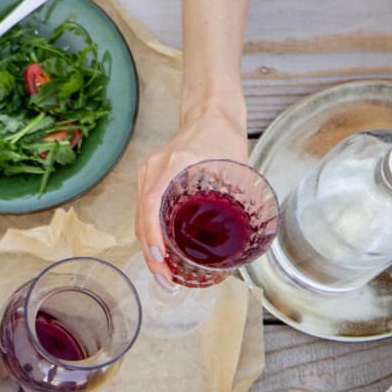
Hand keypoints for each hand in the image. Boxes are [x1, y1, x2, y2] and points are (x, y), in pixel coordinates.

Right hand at [133, 106, 247, 281]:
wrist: (210, 111)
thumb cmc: (224, 135)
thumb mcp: (236, 163)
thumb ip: (241, 196)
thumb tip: (251, 235)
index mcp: (173, 163)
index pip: (152, 201)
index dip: (152, 233)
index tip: (160, 256)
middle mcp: (154, 169)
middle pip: (142, 217)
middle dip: (150, 253)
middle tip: (165, 279)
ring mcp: (148, 174)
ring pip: (141, 218)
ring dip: (149, 248)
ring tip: (163, 273)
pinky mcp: (150, 179)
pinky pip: (145, 211)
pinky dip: (149, 234)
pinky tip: (160, 252)